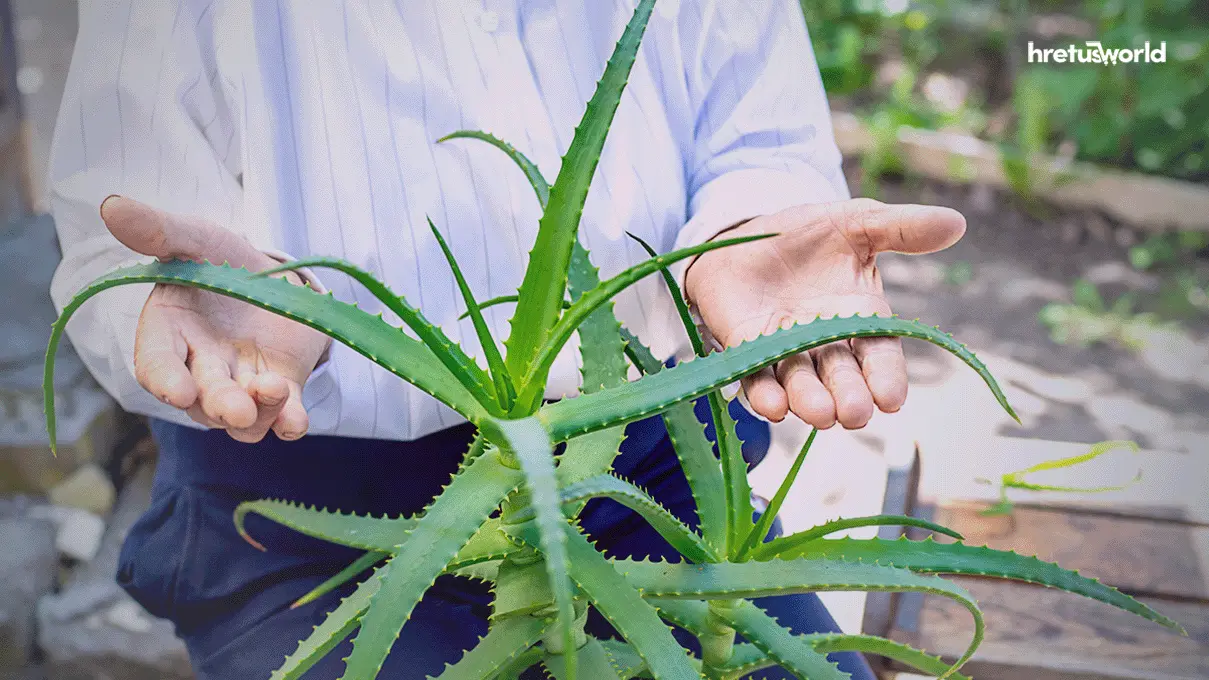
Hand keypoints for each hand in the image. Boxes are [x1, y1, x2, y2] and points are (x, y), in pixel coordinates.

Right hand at [101, 196, 330, 441]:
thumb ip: (160, 231)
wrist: (273, 276)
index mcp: (169, 334)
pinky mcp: (282, 388)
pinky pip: (283, 416)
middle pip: (203, 401)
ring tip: (275, 388)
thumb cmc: (221, 259)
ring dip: (258, 412)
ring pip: (243, 419)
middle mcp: (200, 368)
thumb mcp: (197, 238)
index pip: (156, 366)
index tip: (179, 392)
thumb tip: (112, 206)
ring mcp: (241, 385)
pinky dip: (290, 422)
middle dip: (219, 405)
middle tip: (237, 409)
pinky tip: (296, 422)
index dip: (165, 381)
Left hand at [684, 198, 965, 429]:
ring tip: (819, 414)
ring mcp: (785, 351)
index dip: (886, 379)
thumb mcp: (856, 223)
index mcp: (861, 319)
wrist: (746, 232)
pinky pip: (756, 378)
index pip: (880, 357)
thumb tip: (957, 223)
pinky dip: (764, 395)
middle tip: (855, 413)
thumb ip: (901, 228)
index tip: (892, 399)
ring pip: (801, 385)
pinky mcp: (746, 350)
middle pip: (842, 379)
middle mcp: (826, 345)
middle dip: (850, 398)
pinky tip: (772, 405)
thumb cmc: (808, 233)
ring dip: (809, 402)